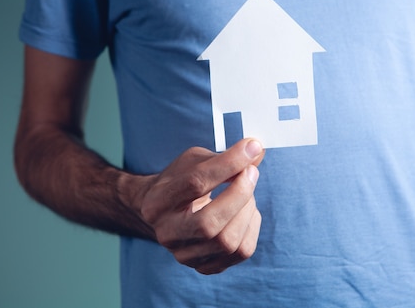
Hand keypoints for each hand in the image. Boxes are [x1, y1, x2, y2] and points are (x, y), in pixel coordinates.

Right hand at [138, 138, 264, 274]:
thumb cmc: (181, 182)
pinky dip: (251, 227)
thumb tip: (257, 151)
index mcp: (157, 202)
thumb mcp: (194, 161)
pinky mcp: (205, 266)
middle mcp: (167, 233)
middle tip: (251, 173)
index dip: (229, 164)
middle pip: (209, 223)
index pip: (195, 183)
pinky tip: (244, 212)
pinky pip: (241, 251)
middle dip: (240, 194)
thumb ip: (223, 157)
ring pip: (229, 241)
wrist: (165, 212)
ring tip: (245, 192)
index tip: (251, 148)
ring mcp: (184, 255)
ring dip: (247, 210)